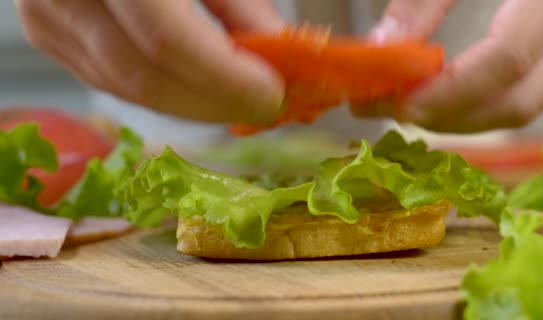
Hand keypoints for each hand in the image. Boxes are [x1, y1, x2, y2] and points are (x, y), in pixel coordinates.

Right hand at [14, 0, 284, 124]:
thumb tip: (270, 51)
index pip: (167, 42)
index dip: (224, 79)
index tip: (271, 95)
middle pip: (142, 77)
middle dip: (212, 103)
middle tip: (261, 108)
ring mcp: (45, 17)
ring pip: (123, 87)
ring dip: (188, 103)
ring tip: (236, 100)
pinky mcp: (46, 32)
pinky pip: (106, 79)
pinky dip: (159, 90)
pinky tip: (195, 89)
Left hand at [368, 0, 542, 132]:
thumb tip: (382, 49)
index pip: (506, 60)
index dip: (447, 90)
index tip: (394, 99)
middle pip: (516, 102)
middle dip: (447, 117)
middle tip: (389, 109)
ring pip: (523, 107)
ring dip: (461, 117)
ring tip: (408, 104)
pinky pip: (525, 93)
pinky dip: (478, 104)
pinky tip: (440, 95)